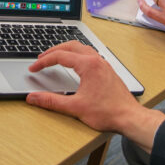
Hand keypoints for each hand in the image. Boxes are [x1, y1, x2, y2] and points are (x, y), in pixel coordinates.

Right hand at [26, 42, 164, 149]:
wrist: (130, 118)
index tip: (34, 68)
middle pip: (71, 46)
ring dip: (66, 50)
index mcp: (88, 65)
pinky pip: (90, 54)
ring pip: (82, 48)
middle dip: (54, 50)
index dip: (44, 62)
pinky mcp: (107, 71)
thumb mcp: (75, 107)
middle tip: (41, 58)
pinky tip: (75, 64)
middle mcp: (97, 61)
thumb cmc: (108, 112)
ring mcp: (104, 65)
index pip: (60, 56)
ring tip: (55, 57)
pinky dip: (77, 55)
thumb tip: (34, 98)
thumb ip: (51, 101)